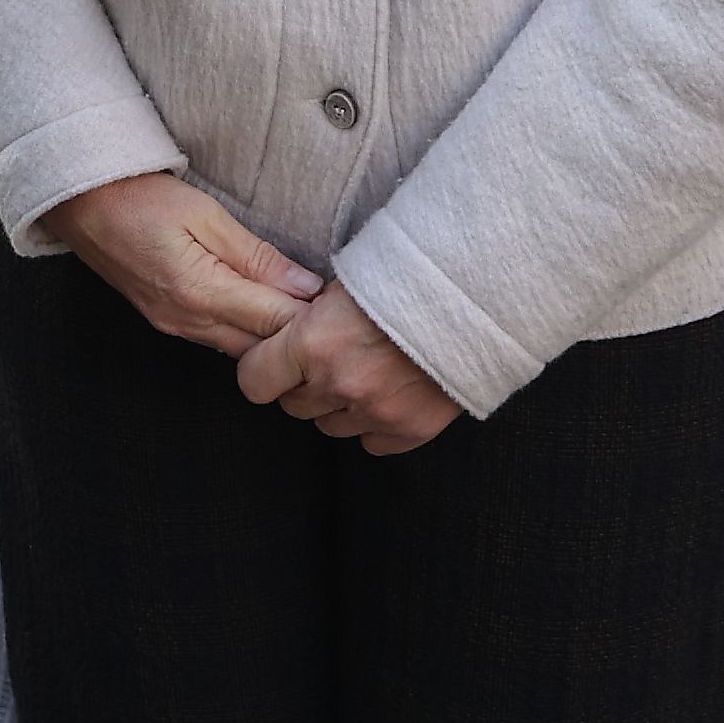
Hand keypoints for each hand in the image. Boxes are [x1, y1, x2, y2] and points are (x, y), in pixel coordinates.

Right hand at [40, 170, 326, 355]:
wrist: (78, 202)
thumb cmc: (138, 197)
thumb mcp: (206, 215)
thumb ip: (258, 256)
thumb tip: (306, 288)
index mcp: (200, 293)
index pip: (277, 322)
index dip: (315, 318)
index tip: (346, 308)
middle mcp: (188, 321)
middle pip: (263, 348)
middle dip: (300, 337)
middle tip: (337, 318)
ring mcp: (175, 327)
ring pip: (243, 351)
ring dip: (275, 339)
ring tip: (308, 316)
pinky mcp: (168, 322)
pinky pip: (221, 341)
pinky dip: (249, 333)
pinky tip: (267, 315)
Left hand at [235, 283, 463, 453]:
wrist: (469, 298)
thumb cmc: (401, 279)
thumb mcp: (339, 286)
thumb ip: (308, 319)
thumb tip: (284, 331)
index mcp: (310, 345)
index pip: (254, 381)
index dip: (262, 371)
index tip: (272, 363)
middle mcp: (337, 385)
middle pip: (294, 406)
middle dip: (303, 387)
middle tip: (326, 363)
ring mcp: (375, 412)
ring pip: (332, 426)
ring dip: (339, 406)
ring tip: (363, 374)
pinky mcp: (410, 430)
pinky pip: (373, 443)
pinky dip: (376, 425)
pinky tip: (389, 396)